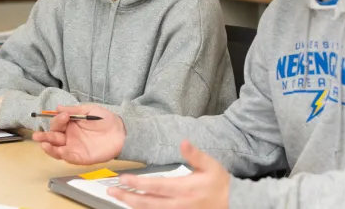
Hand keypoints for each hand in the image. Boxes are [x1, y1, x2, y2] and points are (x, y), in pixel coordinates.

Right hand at [32, 105, 124, 164]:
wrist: (121, 132)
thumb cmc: (106, 120)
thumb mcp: (89, 110)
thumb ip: (74, 109)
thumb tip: (57, 107)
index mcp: (70, 124)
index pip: (58, 123)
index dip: (58, 120)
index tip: (65, 116)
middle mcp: (70, 136)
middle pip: (53, 137)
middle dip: (45, 136)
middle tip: (37, 135)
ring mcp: (74, 147)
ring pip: (57, 149)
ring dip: (49, 147)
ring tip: (43, 144)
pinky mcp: (80, 157)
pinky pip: (68, 157)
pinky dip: (61, 154)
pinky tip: (57, 150)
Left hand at [108, 140, 229, 208]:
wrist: (232, 203)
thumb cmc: (219, 184)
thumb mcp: (210, 166)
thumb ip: (195, 155)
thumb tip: (183, 142)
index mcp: (182, 189)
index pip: (154, 186)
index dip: (137, 183)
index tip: (123, 179)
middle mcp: (176, 204)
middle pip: (146, 203)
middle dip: (127, 196)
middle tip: (111, 191)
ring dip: (132, 205)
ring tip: (119, 198)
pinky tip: (136, 207)